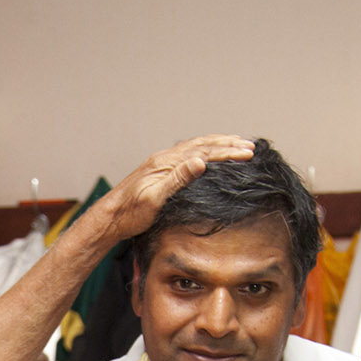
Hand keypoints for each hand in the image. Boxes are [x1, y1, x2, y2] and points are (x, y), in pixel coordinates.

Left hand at [97, 135, 255, 241]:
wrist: (110, 218)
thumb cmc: (130, 213)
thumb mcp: (154, 199)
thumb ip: (177, 179)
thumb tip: (201, 162)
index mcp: (165, 163)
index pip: (203, 152)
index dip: (227, 152)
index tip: (248, 153)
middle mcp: (164, 159)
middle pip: (201, 145)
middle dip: (227, 144)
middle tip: (250, 146)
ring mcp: (161, 164)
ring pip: (195, 147)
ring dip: (217, 144)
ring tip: (235, 143)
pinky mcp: (159, 171)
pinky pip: (187, 154)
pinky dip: (203, 150)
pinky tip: (207, 154)